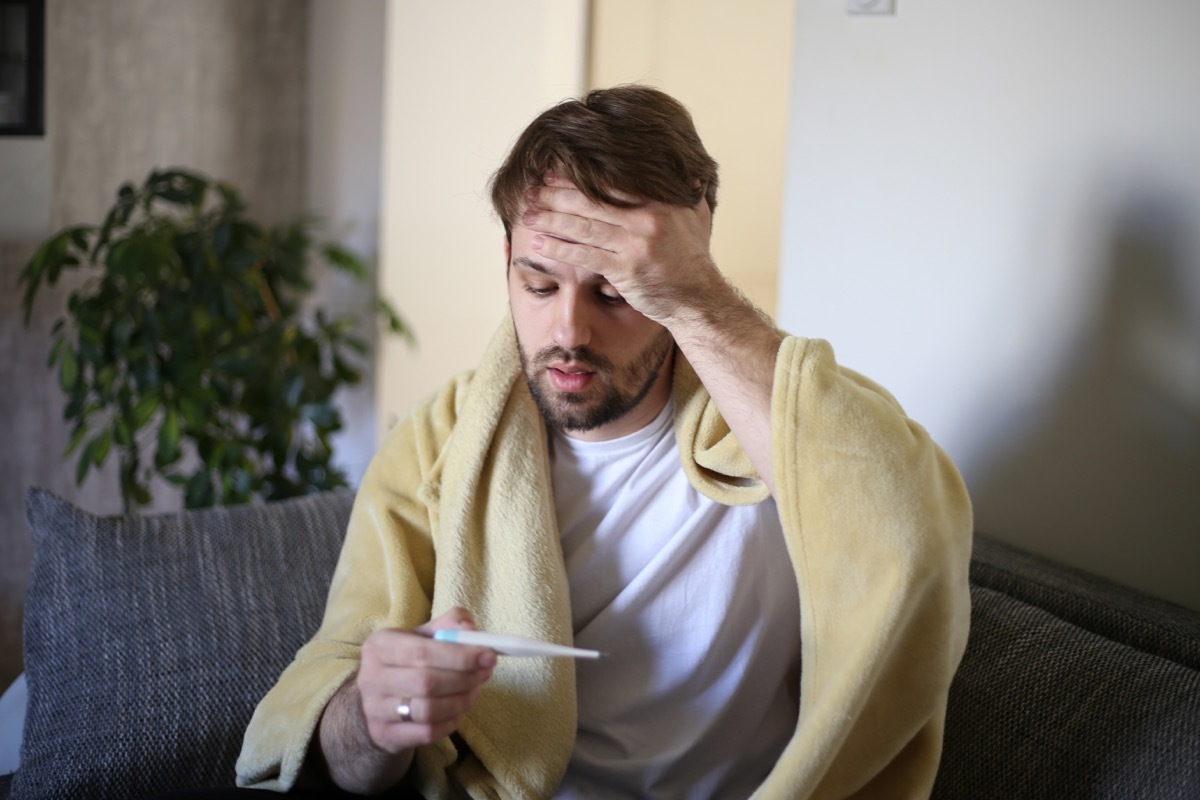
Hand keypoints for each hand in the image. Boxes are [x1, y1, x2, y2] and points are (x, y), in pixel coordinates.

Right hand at [356, 607, 495, 753]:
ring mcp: (374, 710)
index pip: (422, 652)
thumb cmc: (408, 660)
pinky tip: (458, 710)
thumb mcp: (424, 635)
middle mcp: (371, 677)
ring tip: (475, 690)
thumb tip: (471, 631)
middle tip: (486, 673)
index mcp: (379, 645)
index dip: (460, 656)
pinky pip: (427, 733)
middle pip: (426, 682)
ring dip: (461, 701)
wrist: (379, 698)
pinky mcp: (384, 735)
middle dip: (465, 678)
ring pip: (428, 710)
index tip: (489, 656)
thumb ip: (450, 624)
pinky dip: (451, 722)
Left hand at [522, 174, 722, 325]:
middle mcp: (647, 219)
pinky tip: (540, 243)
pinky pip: (585, 256)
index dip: (577, 176)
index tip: (553, 172)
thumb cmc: (693, 257)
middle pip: (591, 201)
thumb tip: (691, 168)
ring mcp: (635, 245)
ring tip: (528, 214)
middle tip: (531, 190)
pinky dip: (560, 248)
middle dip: (556, 194)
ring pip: (583, 227)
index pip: (610, 181)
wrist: (698, 299)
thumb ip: (690, 190)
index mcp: (660, 201)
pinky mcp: (625, 270)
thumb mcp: (697, 216)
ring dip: (551, 219)